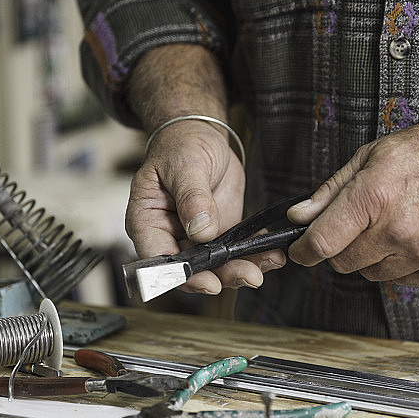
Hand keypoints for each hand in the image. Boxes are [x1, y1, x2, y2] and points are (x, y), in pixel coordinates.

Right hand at [126, 119, 284, 294]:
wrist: (201, 135)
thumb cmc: (181, 145)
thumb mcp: (185, 165)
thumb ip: (192, 197)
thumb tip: (200, 230)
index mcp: (147, 221)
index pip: (159, 260)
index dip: (183, 276)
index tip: (209, 282)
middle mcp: (169, 236)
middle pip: (192, 269)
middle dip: (222, 276)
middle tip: (251, 276)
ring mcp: (195, 238)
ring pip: (216, 266)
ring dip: (242, 268)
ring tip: (268, 263)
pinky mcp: (219, 233)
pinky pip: (235, 251)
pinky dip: (253, 253)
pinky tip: (271, 253)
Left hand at [286, 116, 418, 285]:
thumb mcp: (370, 157)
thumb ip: (330, 192)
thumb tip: (298, 217)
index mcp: (374, 195)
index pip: (323, 242)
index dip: (303, 251)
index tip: (299, 251)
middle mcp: (397, 228)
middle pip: (343, 262)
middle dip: (341, 247)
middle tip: (358, 224)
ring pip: (370, 273)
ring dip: (371, 256)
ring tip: (392, 224)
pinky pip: (399, 279)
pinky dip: (397, 263)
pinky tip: (412, 235)